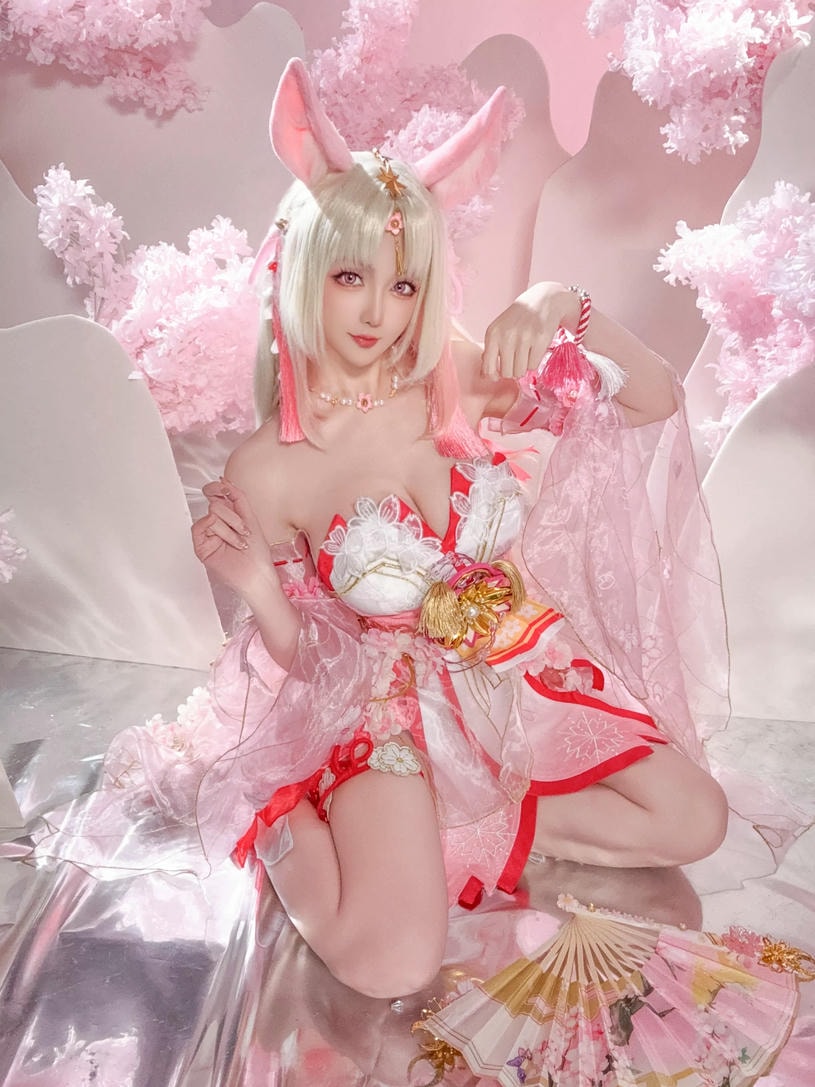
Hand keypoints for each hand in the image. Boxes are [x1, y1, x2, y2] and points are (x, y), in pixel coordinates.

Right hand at [191, 479, 275, 598]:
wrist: (257, 573)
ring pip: (213, 512)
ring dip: (232, 527)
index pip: (214, 494)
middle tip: (244, 530)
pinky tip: (231, 543)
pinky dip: (223, 532)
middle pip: (215, 502)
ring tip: (240, 541)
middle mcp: (215, 524)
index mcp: (227, 516)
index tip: (226, 489)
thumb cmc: (257, 553)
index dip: (217, 488)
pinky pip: (205, 524)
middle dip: (234, 516)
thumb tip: (224, 480)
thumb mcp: (250, 518)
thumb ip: (238, 497)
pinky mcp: (200, 545)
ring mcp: (207, 535)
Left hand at [481, 281, 576, 378]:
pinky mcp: (540, 340)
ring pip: (520, 372)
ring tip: (526, 353)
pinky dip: (534, 361)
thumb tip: (486, 376)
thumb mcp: (499, 330)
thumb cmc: (518, 319)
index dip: (495, 375)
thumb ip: (491, 351)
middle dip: (512, 370)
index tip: (500, 372)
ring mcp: (524, 338)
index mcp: (492, 334)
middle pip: (507, 373)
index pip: (488, 369)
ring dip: (524, 367)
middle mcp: (506, 336)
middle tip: (517, 359)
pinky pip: (533, 366)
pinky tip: (534, 349)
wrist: (543, 300)